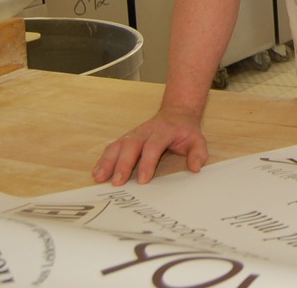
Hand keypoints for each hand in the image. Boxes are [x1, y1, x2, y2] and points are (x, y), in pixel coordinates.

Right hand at [92, 109, 208, 185]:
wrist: (176, 113)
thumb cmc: (185, 131)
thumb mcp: (198, 140)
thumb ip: (198, 153)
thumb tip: (196, 168)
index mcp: (163, 132)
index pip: (153, 147)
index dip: (147, 163)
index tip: (143, 180)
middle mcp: (145, 132)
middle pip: (131, 146)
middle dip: (123, 164)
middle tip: (117, 183)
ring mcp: (133, 134)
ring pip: (118, 146)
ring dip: (108, 162)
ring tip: (100, 178)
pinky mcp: (126, 139)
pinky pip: (112, 147)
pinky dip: (103, 159)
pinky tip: (97, 172)